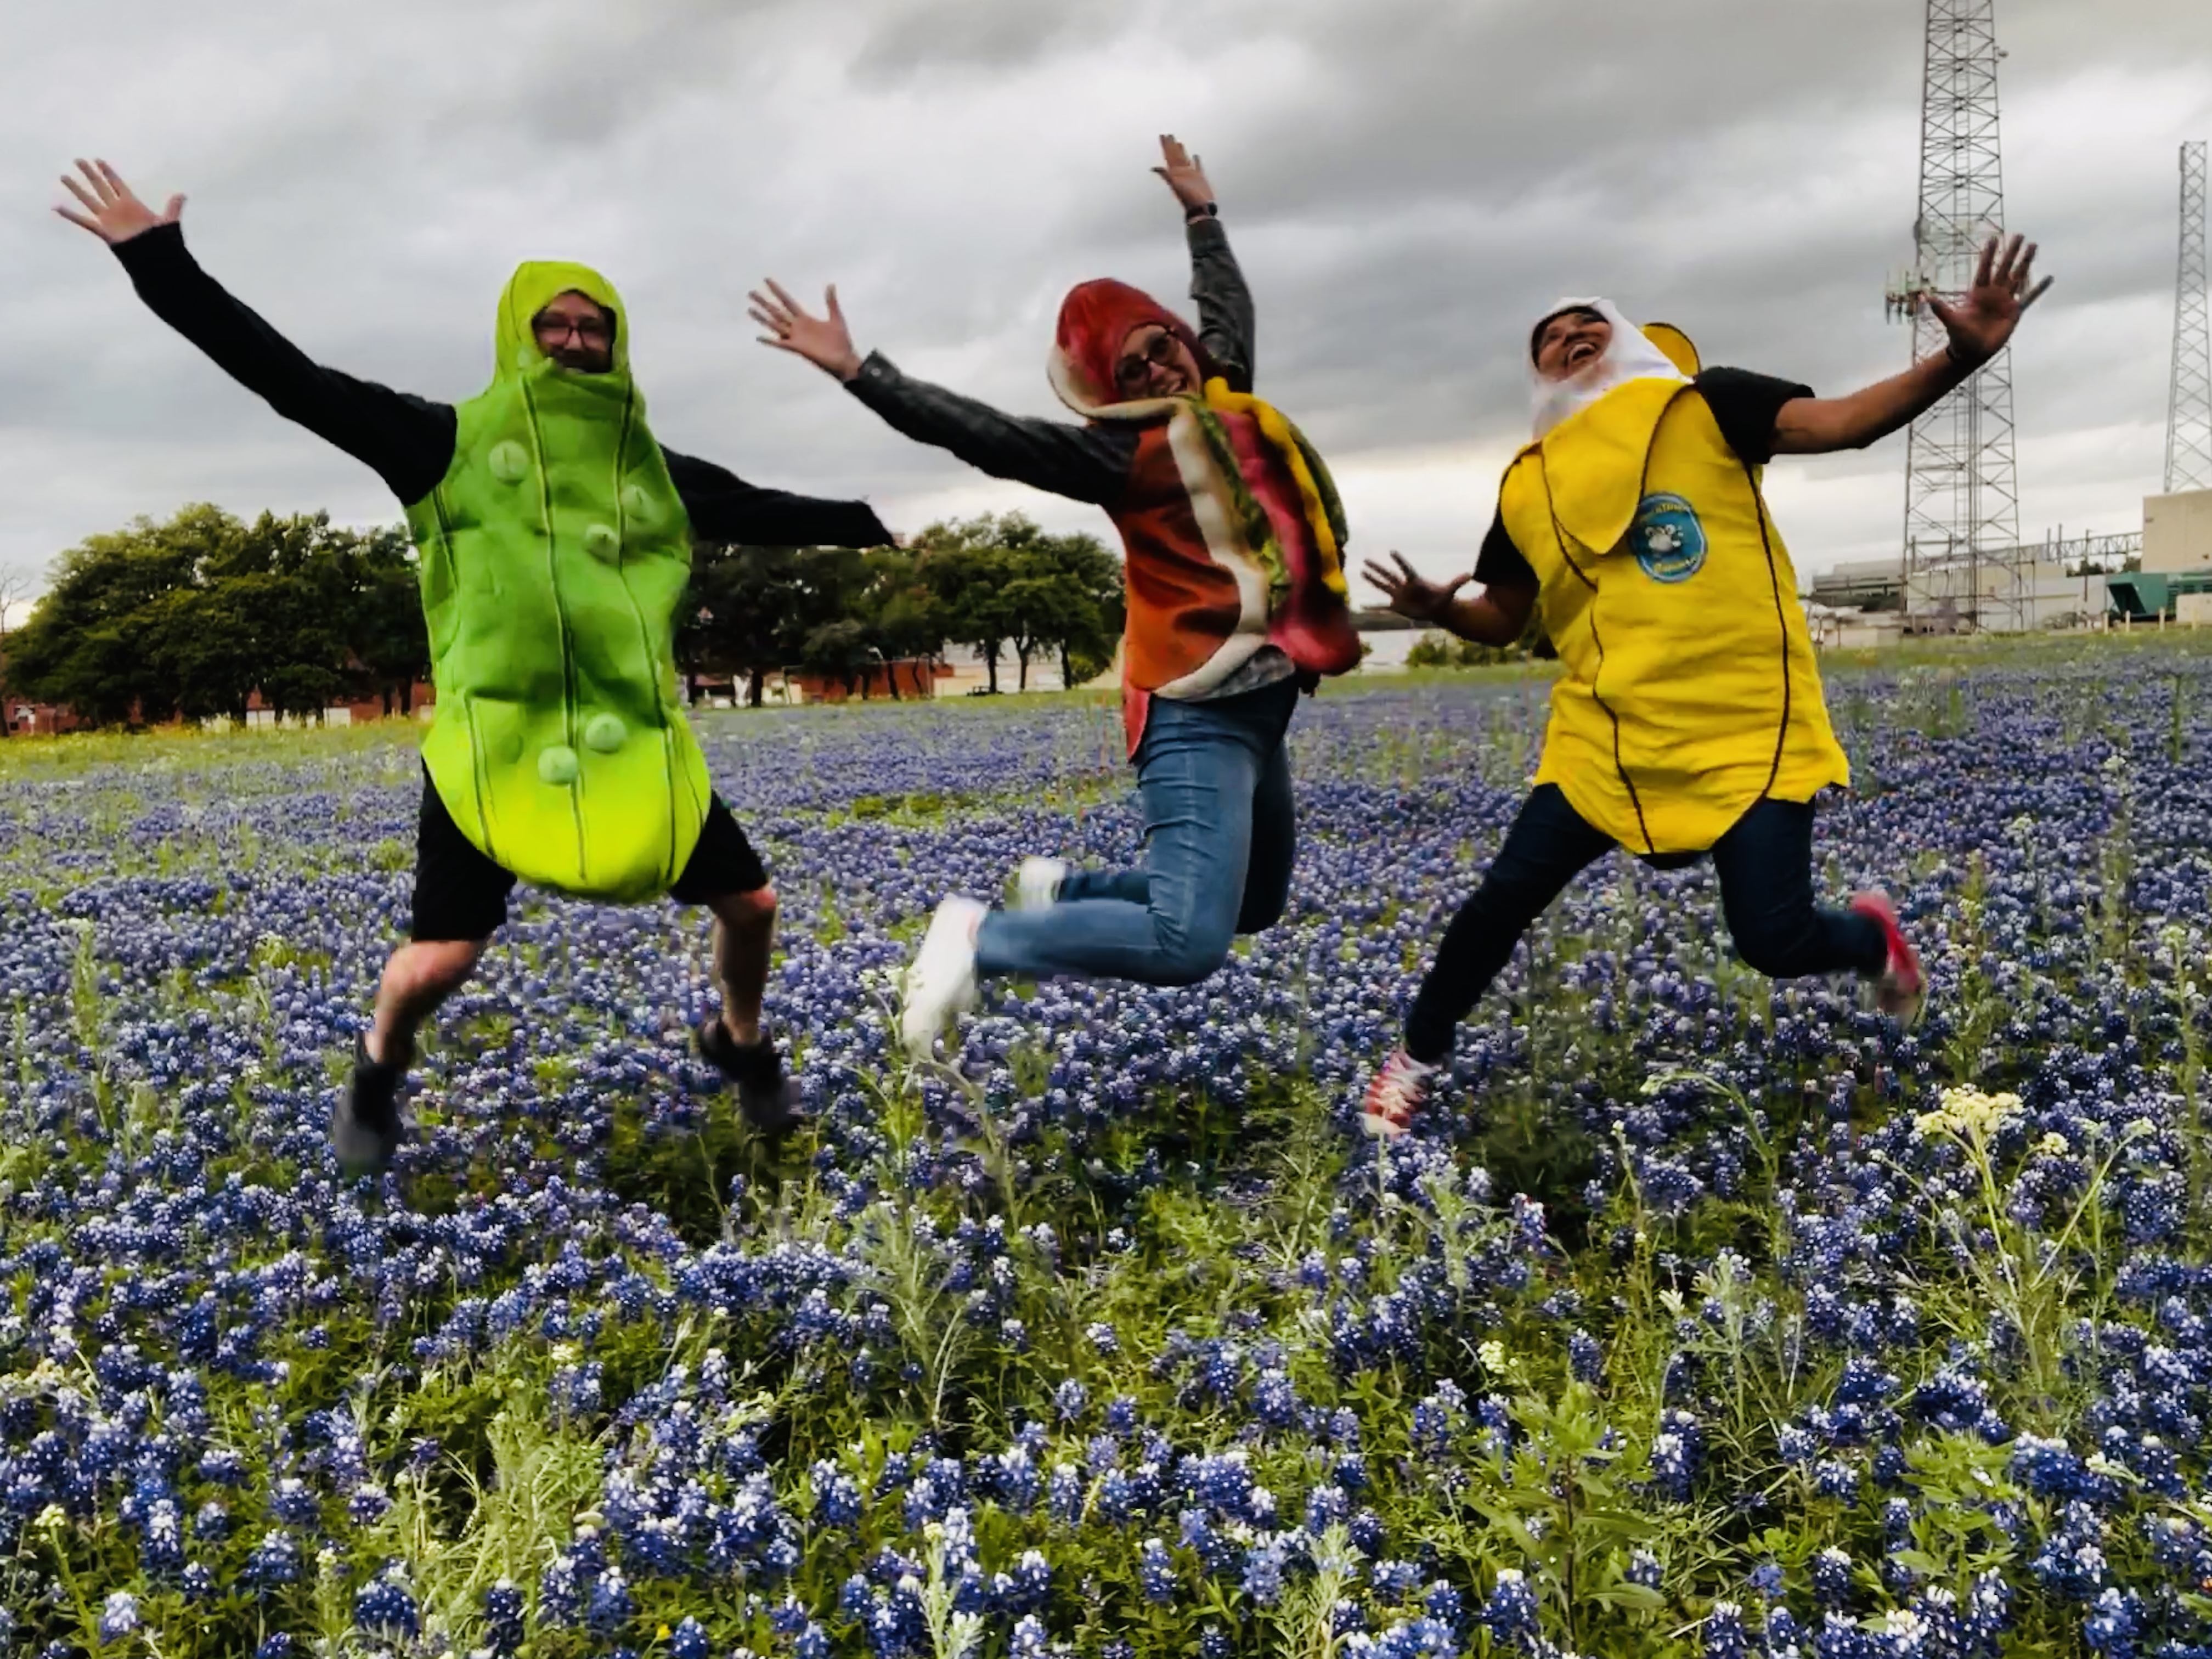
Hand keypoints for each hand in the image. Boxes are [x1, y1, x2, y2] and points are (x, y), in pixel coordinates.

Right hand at [55, 158, 183, 244]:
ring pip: (89, 200)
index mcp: (132, 204)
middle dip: (89, 173)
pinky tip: (57, 207)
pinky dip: (70, 215)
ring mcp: (109, 220)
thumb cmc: (164, 244)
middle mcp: (118, 209)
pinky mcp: (104, 232)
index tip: (98, 160)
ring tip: (63, 176)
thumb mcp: (169, 223)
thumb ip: (173, 208)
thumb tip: (182, 195)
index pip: (117, 183)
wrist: (157, 261)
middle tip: (78, 160)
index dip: (108, 172)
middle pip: (100, 186)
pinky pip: (84, 221)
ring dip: (77, 189)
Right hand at [748, 280, 862, 381]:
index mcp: (805, 319)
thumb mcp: (836, 318)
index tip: (766, 280)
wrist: (845, 361)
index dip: (777, 291)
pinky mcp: (798, 349)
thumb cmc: (842, 343)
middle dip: (764, 302)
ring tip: (750, 309)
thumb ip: (831, 302)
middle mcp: (797, 328)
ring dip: (762, 317)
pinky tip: (759, 337)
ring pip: (775, 325)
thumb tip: (830, 284)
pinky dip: (770, 341)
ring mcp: (796, 338)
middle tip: (751, 293)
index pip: (787, 301)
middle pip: (776, 312)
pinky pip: (781, 344)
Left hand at [1151, 134, 1215, 213]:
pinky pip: (1197, 166)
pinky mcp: (1199, 178)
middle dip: (1171, 145)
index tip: (1162, 136)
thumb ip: (1166, 175)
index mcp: (1176, 172)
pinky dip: (1196, 161)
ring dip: (1181, 151)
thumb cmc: (1188, 198)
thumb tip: (1154, 168)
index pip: (1169, 155)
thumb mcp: (1175, 185)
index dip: (1166, 145)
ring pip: (1185, 159)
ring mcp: (1190, 175)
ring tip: (1178, 142)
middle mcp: (1182, 172)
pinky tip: (1195, 156)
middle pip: (1175, 155)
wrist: (1200, 208)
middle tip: (1168, 135)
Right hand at [1362, 552, 1469, 623]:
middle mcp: (1404, 587)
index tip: (1392, 552)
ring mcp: (1399, 595)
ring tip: (1362, 571)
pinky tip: (1363, 606)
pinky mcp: (1397, 605)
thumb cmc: (1442, 600)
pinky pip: (1382, 606)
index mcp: (1415, 582)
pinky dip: (1373, 607)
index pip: (1405, 569)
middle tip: (1366, 559)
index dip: (1400, 561)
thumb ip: (1457, 583)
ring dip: (1372, 579)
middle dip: (1377, 568)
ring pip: (1383, 586)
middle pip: (1388, 575)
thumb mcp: (1449, 592)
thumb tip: (1470, 575)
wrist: (1437, 610)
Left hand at [1928, 233, 2051, 369]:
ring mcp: (2005, 301)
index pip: (1984, 269)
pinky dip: (2038, 289)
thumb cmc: (1960, 338)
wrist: (1972, 353)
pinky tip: (2048, 278)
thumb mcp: (1951, 322)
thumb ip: (1942, 310)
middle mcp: (1993, 293)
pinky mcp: (2015, 312)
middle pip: (2004, 268)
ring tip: (2033, 246)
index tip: (1993, 239)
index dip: (1988, 255)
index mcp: (1978, 293)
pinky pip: (2029, 298)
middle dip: (2011, 252)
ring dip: (2025, 262)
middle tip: (2018, 235)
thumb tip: (1927, 298)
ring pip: (2018, 277)